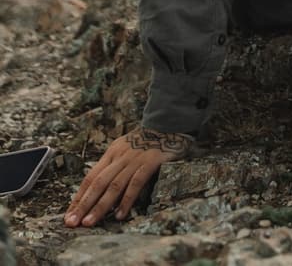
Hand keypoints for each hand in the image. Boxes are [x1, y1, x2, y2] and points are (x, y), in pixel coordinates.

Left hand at [64, 128, 193, 227]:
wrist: (168, 124)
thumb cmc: (144, 142)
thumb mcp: (124, 149)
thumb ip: (112, 166)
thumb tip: (95, 190)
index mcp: (111, 153)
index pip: (90, 177)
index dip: (78, 197)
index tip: (69, 215)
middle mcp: (120, 156)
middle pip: (98, 183)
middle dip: (83, 204)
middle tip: (72, 222)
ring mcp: (135, 160)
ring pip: (114, 185)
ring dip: (100, 205)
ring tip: (89, 222)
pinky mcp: (150, 162)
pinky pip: (136, 183)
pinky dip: (126, 200)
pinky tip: (120, 215)